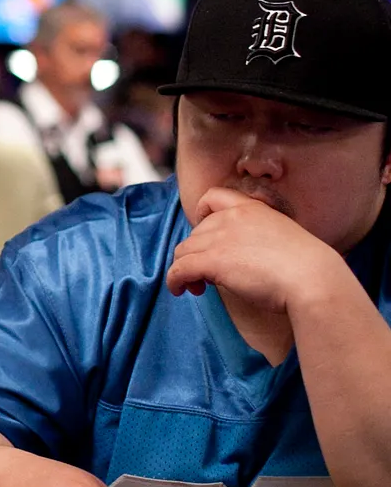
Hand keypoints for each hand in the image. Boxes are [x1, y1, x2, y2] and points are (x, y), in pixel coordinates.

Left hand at [167, 188, 343, 311]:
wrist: (312, 279)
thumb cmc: (306, 267)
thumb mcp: (282, 238)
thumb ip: (257, 238)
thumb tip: (240, 256)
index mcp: (252, 209)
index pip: (214, 196)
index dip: (201, 212)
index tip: (202, 231)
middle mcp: (232, 218)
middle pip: (195, 232)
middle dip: (197, 253)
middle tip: (208, 274)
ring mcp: (220, 238)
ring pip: (183, 250)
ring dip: (184, 268)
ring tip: (197, 286)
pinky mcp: (212, 260)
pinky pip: (179, 269)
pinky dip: (174, 280)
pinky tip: (179, 290)